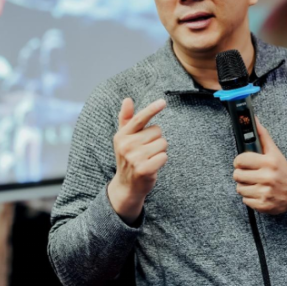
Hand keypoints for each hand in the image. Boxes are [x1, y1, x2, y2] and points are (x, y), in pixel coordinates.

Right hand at [108, 97, 167, 223]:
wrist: (127, 186)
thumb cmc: (128, 158)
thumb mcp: (124, 138)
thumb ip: (126, 119)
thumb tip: (127, 99)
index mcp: (122, 135)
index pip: (139, 119)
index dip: (152, 109)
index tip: (163, 102)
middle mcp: (126, 145)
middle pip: (157, 131)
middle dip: (156, 140)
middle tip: (146, 151)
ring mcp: (134, 158)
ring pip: (163, 143)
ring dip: (160, 151)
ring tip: (149, 158)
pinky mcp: (143, 169)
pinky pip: (164, 156)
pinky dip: (161, 161)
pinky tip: (152, 166)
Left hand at [233, 115, 286, 214]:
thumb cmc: (283, 170)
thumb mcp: (274, 152)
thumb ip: (263, 136)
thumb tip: (253, 118)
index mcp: (269, 162)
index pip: (240, 160)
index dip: (240, 161)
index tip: (244, 162)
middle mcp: (268, 177)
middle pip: (237, 175)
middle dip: (241, 174)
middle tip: (250, 173)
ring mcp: (266, 192)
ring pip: (239, 188)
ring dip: (245, 186)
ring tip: (255, 183)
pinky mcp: (263, 205)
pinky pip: (245, 200)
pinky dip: (250, 198)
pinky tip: (259, 192)